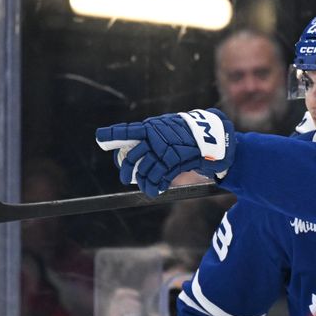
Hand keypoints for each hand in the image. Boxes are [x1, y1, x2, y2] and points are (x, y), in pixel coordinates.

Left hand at [96, 109, 235, 197]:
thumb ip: (154, 136)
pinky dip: (156, 185)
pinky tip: (157, 189)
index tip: (100, 138)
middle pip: (134, 156)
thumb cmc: (192, 136)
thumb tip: (135, 149)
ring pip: (146, 170)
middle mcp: (157, 136)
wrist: (216, 138)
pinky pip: (160, 177)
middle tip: (125, 178)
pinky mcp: (176, 161)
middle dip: (127, 169)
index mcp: (153, 126)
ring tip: (148, 187)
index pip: (129, 130)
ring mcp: (166, 149)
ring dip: (145, 182)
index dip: (113, 134)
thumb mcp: (171, 130)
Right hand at [96, 288, 141, 315]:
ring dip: (136, 312)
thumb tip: (140, 303)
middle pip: (126, 301)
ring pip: (127, 310)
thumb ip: (125, 308)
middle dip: (136, 304)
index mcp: (112, 305)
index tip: (138, 295)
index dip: (129, 292)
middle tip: (141, 309)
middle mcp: (112, 309)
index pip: (119, 293)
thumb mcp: (117, 314)